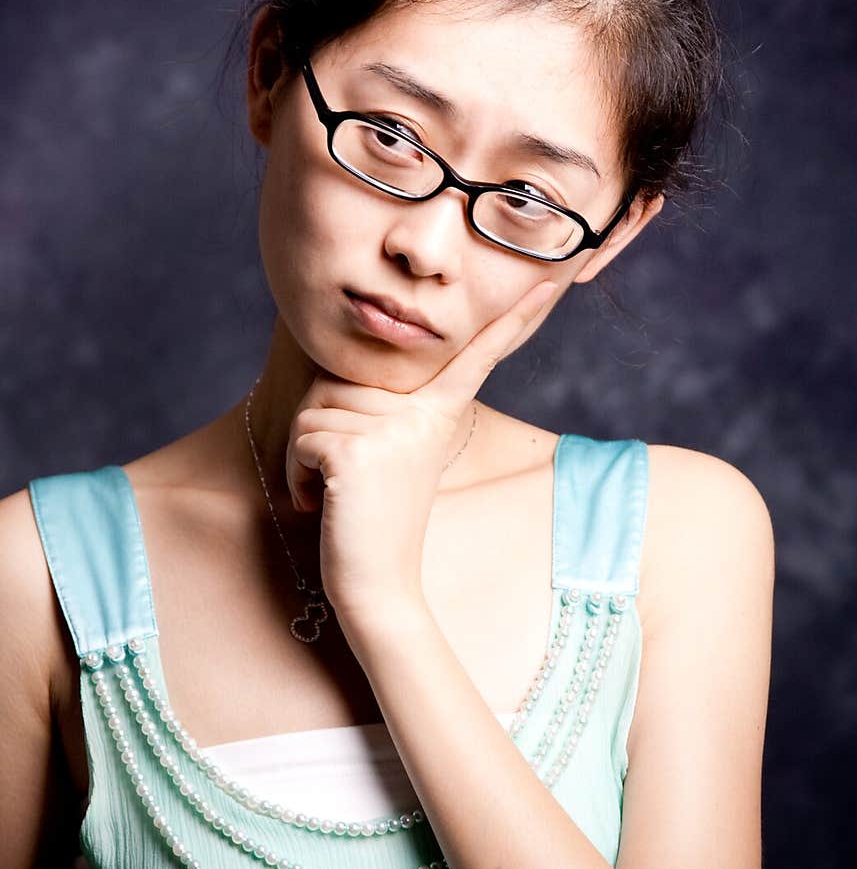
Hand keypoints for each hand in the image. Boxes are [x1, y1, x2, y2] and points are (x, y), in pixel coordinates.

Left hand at [285, 279, 556, 628]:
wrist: (378, 586)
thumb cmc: (374, 523)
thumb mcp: (391, 457)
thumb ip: (382, 413)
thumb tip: (339, 380)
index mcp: (440, 414)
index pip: (477, 358)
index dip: (512, 320)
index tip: (547, 282)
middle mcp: (423, 417)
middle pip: (341, 379)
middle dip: (321, 427)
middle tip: (342, 477)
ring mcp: (391, 433)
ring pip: (314, 410)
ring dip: (305, 456)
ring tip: (334, 493)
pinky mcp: (355, 453)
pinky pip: (302, 439)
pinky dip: (297, 475)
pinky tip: (320, 505)